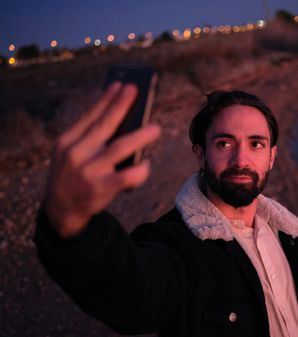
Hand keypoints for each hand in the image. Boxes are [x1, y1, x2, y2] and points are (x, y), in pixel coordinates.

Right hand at [43, 82, 160, 237]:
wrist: (61, 211)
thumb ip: (90, 138)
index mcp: (67, 142)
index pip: (90, 116)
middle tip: (136, 91)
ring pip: (120, 148)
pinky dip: (141, 169)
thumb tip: (122, 119)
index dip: (107, 100)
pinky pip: (128, 176)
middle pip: (104, 125)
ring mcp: (88, 172)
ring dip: (140, 137)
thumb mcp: (71, 154)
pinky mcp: (101, 189)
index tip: (121, 85)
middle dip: (121, 106)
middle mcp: (76, 154)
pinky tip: (146, 164)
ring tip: (155, 128)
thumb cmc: (73, 176)